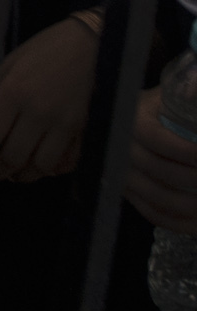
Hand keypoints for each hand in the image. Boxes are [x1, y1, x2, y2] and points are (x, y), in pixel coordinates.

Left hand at [0, 13, 101, 183]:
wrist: (94, 43)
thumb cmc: (46, 49)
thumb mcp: (11, 64)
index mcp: (13, 93)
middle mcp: (39, 113)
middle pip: (13, 158)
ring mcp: (65, 124)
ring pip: (40, 167)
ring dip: (24, 176)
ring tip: (14, 174)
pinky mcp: (86, 130)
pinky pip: (67, 162)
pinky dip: (52, 170)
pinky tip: (42, 166)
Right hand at [128, 57, 196, 234]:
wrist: (124, 119)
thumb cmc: (155, 107)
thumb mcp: (168, 95)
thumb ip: (188, 90)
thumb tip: (196, 86)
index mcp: (132, 120)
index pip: (159, 139)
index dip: (188, 151)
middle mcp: (121, 148)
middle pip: (161, 172)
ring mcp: (122, 174)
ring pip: (158, 198)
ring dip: (193, 206)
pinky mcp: (128, 193)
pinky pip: (153, 214)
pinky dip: (180, 223)